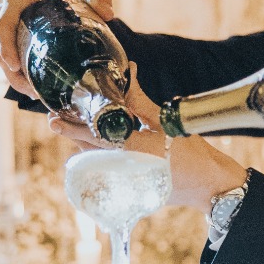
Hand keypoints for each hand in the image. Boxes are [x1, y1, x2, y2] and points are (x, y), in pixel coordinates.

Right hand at [0, 0, 116, 100]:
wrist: (69, 14)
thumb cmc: (74, 3)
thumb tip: (108, 13)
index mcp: (14, 2)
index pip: (1, 25)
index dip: (4, 45)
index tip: (15, 66)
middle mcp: (2, 17)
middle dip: (11, 72)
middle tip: (32, 91)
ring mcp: (3, 35)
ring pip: (1, 62)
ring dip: (16, 81)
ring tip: (37, 95)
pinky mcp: (8, 50)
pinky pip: (8, 68)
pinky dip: (19, 82)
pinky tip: (36, 94)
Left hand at [49, 63, 247, 209]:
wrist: (211, 185)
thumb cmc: (193, 153)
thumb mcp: (167, 121)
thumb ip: (141, 101)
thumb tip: (127, 74)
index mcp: (132, 149)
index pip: (93, 137)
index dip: (70, 128)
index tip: (52, 120)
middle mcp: (125, 167)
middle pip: (89, 150)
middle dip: (74, 135)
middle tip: (56, 120)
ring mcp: (128, 181)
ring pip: (97, 160)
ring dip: (86, 145)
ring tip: (75, 129)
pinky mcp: (133, 188)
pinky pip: (109, 170)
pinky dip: (102, 156)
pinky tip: (101, 146)